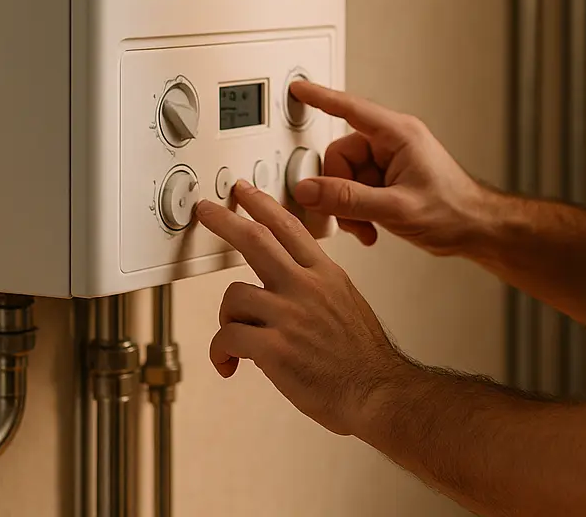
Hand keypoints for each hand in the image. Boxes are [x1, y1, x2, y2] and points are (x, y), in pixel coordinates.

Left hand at [193, 181, 413, 436]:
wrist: (378, 392)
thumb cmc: (363, 359)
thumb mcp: (347, 302)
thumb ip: (317, 286)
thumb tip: (289, 283)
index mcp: (326, 274)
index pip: (289, 226)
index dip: (262, 205)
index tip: (244, 193)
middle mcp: (307, 287)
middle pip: (255, 239)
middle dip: (224, 220)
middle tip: (207, 211)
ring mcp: (290, 316)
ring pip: (234, 297)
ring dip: (227, 320)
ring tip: (235, 343)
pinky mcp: (275, 348)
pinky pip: (228, 338)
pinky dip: (220, 353)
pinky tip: (228, 365)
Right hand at [287, 80, 495, 255]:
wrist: (476, 229)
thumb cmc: (453, 211)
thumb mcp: (396, 208)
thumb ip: (348, 199)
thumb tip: (309, 190)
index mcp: (398, 134)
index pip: (350, 109)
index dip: (320, 97)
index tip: (298, 89)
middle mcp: (392, 142)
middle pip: (340, 156)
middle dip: (338, 190)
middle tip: (350, 217)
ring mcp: (389, 161)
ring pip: (344, 177)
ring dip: (348, 206)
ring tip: (367, 226)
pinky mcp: (388, 179)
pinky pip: (355, 189)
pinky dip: (356, 210)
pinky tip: (372, 227)